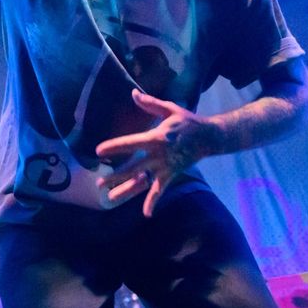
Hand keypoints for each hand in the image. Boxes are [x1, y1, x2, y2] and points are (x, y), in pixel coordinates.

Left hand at [95, 89, 216, 216]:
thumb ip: (151, 104)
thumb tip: (133, 94)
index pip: (131, 143)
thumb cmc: (188, 122)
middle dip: (115, 176)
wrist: (209, 137)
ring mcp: (165, 167)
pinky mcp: (171, 174)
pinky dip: (153, 201)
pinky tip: (146, 214)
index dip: (115, 146)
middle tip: (99, 183)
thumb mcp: (170, 109)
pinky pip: (160, 189)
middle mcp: (159, 155)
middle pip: (133, 168)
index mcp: (157, 138)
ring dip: (126, 190)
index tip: (98, 150)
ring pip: (143, 181)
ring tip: (110, 198)